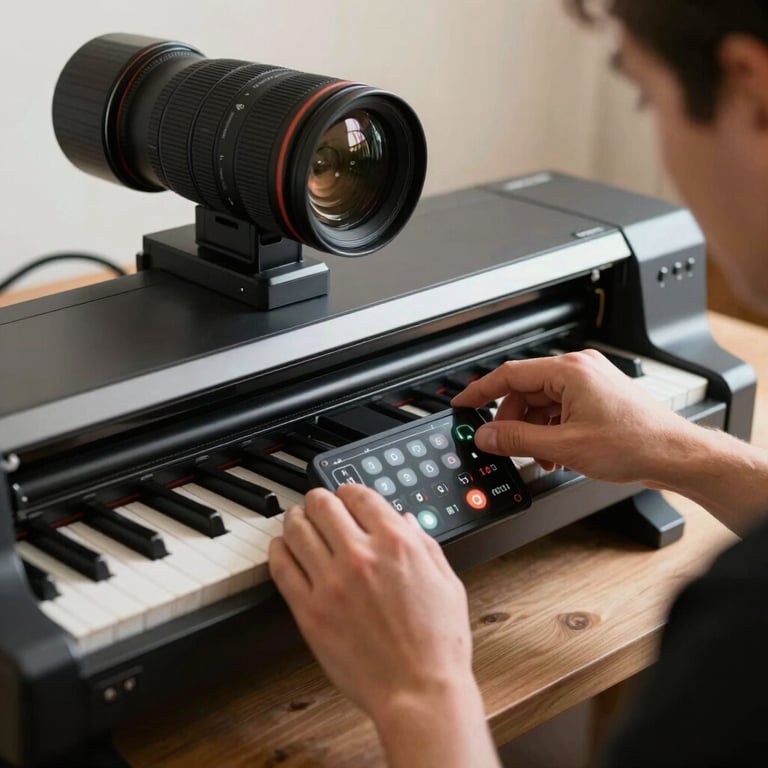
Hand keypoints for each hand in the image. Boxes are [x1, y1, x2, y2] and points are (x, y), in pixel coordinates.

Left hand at [268, 485, 473, 720]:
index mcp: (396, 543)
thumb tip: (405, 519)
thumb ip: (424, 543)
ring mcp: (331, 582)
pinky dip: (278, 550)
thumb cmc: (438, 643)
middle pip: (322, 504)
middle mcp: (360, 555)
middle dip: (319, 500)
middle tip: (318, 505)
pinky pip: (281, 567)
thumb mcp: (447, 581)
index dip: (349, 491)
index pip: (358, 494)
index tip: (346, 497)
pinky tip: (282, 548)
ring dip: (296, 519)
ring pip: (297, 529)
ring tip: (297, 521)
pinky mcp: (310, 611)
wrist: (419, 691)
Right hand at [451, 350, 693, 484]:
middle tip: (507, 447)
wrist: (675, 454)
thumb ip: (518, 440)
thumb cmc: (635, 443)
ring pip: (542, 404)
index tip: (462, 405)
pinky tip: (556, 454)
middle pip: (525, 392)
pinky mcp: (596, 397)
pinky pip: (559, 410)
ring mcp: (589, 383)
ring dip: (534, 432)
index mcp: (569, 371)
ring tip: (541, 457)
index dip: (480, 391)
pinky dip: (551, 432)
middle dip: (514, 423)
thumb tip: (487, 437)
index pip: (509, 374)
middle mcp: (579, 370)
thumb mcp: (564, 446)